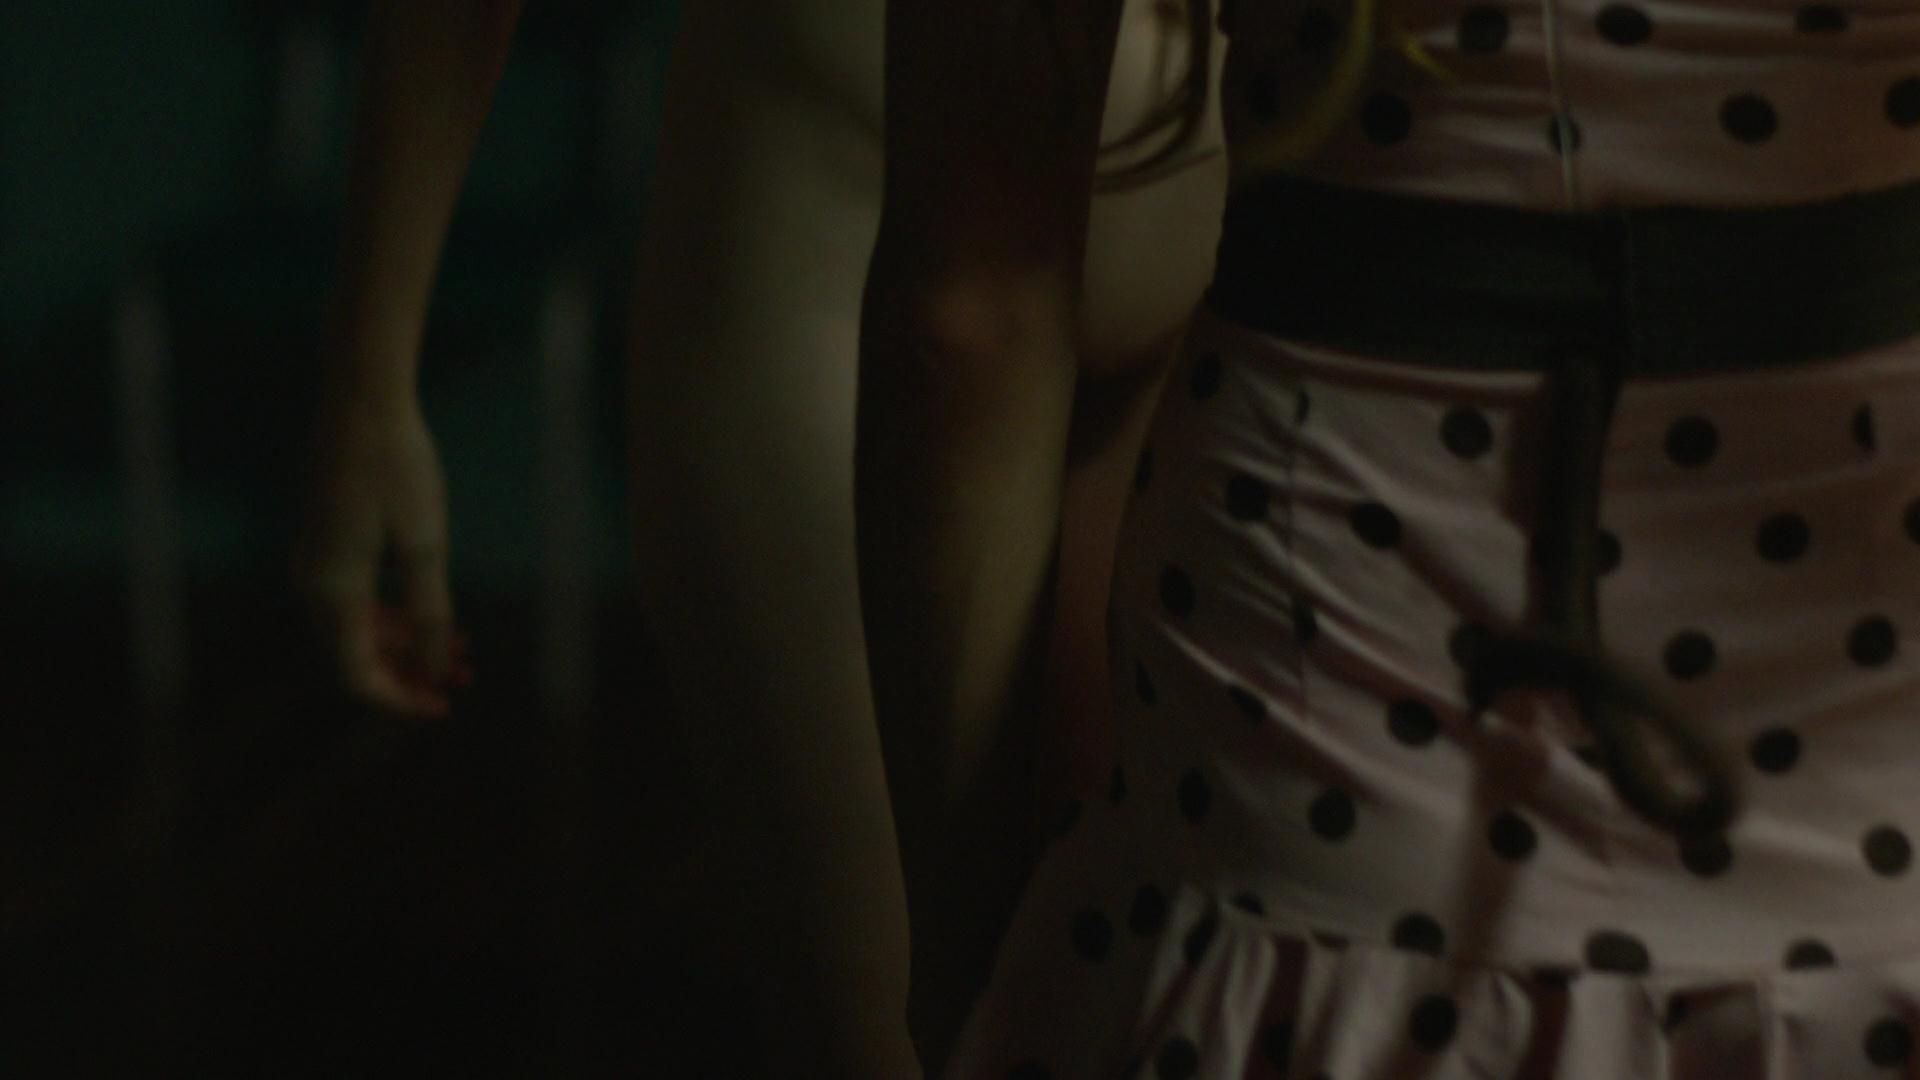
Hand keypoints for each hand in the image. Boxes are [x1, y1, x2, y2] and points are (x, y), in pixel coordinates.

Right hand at [292, 393, 470, 718]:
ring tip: (463, 649)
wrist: (361, 400)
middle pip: (357, 656)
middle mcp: (313, 583)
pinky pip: (355, 598)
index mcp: (333, 591)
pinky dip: (394, 614)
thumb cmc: (397, 467)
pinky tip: (434, 612)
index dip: (400, 700)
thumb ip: (431, 614)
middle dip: (412, 672)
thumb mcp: (426, 544)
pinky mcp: (324, 540)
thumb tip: (436, 669)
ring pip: (358, 627)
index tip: (445, 706)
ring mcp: (314, 561)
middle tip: (466, 677)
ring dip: (408, 644)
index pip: (357, 676)